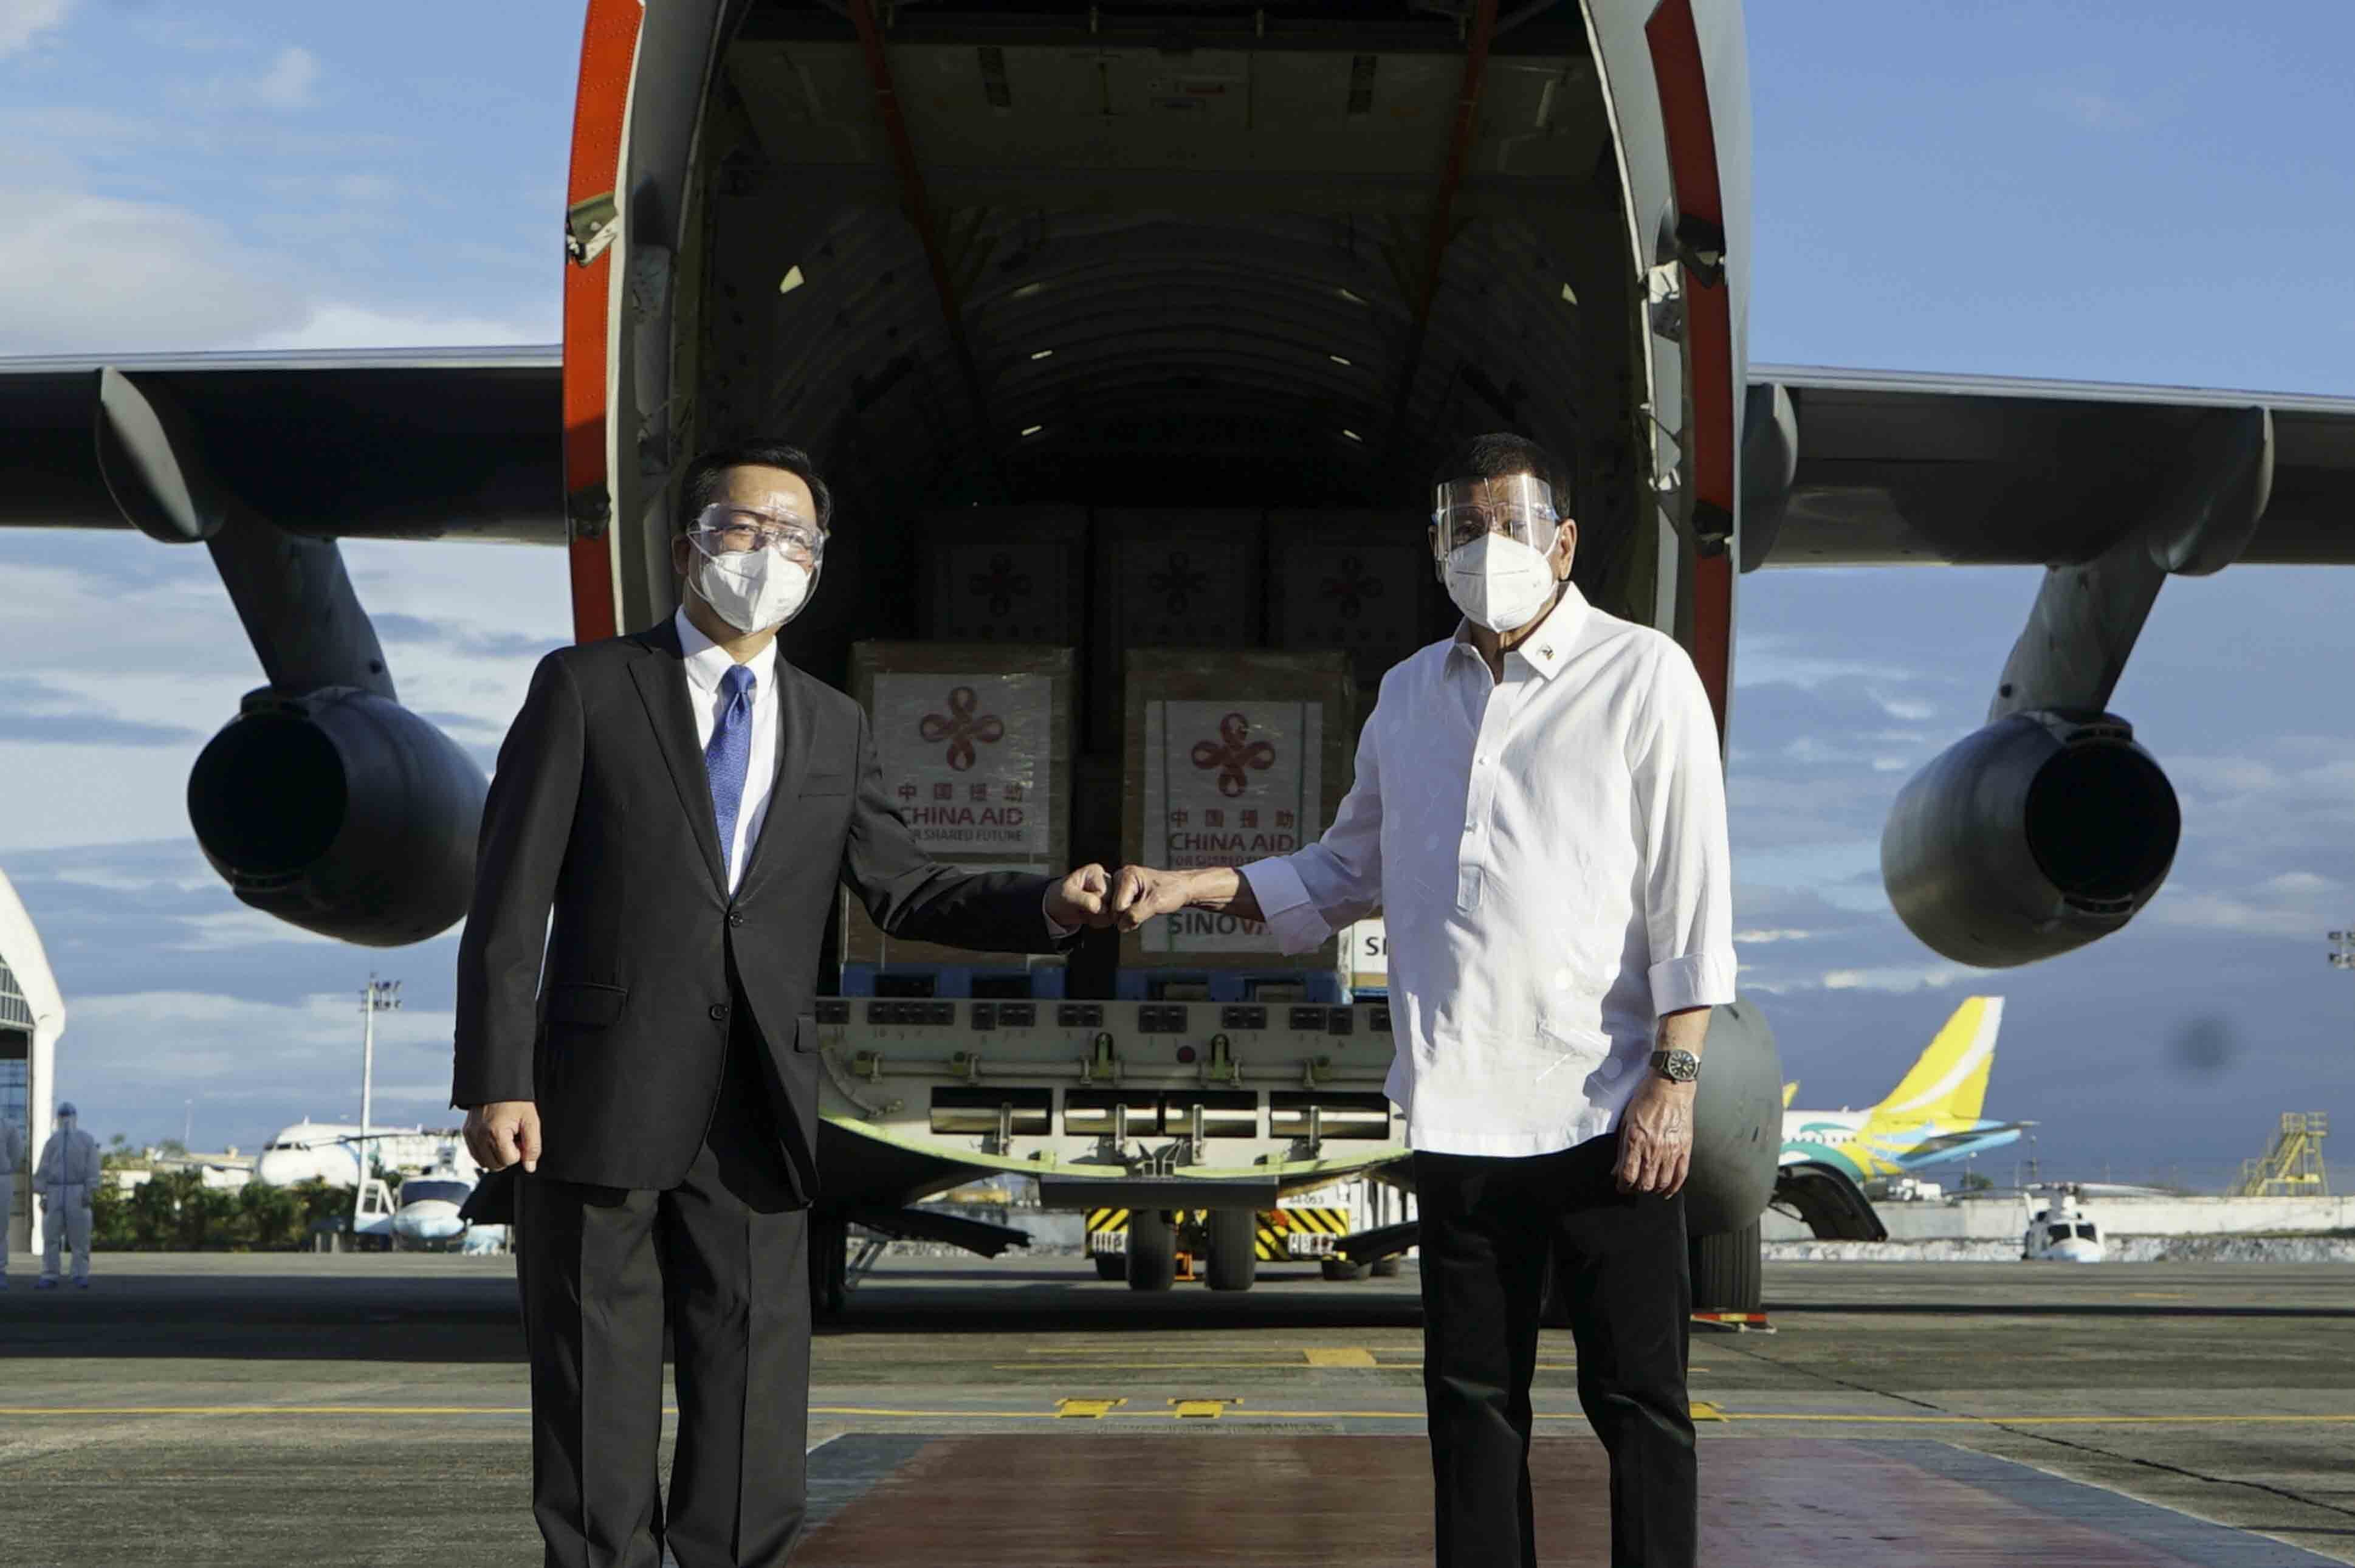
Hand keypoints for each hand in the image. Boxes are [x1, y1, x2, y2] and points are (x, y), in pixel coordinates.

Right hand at [464, 1101, 542, 1173]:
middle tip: (513, 1138)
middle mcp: (479, 1136)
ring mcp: (470, 1135)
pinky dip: (486, 1151)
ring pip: (484, 1163)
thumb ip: (533, 1146)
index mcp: (495, 1132)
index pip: (509, 1160)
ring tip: (504, 1137)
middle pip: (495, 1166)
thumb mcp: (531, 1120)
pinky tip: (494, 1138)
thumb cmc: (515, 1100)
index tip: (520, 1137)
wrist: (497, 1083)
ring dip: (496, 1155)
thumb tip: (530, 1167)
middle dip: (507, 1156)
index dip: (519, 1151)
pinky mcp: (466, 1133)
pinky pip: (476, 1154)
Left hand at [1046, 863, 1113, 928]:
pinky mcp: (1111, 904)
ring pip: (1113, 912)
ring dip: (1097, 917)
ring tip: (1084, 911)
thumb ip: (1084, 900)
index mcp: (1095, 871)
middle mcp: (1106, 880)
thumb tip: (1100, 908)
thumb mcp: (1068, 896)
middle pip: (1112, 901)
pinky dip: (1099, 921)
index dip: (1093, 901)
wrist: (1057, 907)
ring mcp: (1110, 892)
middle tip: (1081, 908)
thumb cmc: (1061, 896)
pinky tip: (1089, 916)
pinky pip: (1111, 918)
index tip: (1079, 901)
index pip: (1104, 891)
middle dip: (1096, 911)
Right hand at [1109, 864, 1191, 933]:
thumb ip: (1135, 915)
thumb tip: (1120, 926)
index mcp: (1127, 875)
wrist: (1182, 888)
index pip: (1118, 906)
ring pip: (1116, 911)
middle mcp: (1120, 877)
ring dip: (1129, 915)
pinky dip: (1130, 914)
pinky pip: (1120, 910)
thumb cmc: (1173, 891)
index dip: (1131, 914)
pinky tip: (1140, 907)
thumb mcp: (1155, 904)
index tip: (1147, 908)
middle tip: (1146, 908)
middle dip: (1129, 915)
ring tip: (1144, 906)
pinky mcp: (1123, 892)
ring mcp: (1121, 885)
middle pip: (1115, 909)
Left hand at [1614, 1074, 1694, 1196]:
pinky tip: (1667, 1191)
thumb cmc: (1646, 1099)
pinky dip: (1674, 1187)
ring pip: (1662, 1183)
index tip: (1621, 1187)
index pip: (1628, 1175)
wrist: (1670, 1087)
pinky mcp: (1685, 1149)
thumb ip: (1621, 1148)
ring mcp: (1671, 1150)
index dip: (1623, 1186)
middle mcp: (1653, 1149)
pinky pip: (1681, 1175)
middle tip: (1634, 1187)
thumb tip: (1615, 1170)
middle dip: (1637, 1189)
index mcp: (1636, 1141)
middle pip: (1645, 1183)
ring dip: (1654, 1190)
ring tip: (1649, 1188)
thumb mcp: (1626, 1121)